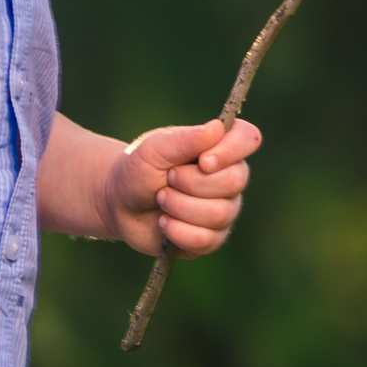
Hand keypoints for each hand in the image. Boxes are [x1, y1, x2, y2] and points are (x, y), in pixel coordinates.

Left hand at [104, 118, 259, 256]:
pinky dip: (177, 231)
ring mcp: (223, 210)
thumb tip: (218, 127)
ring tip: (161, 199)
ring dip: (178, 206)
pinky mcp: (210, 239)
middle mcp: (228, 179)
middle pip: (234, 182)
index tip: (202, 160)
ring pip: (219, 213)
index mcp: (219, 148)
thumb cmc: (138, 170)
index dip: (230, 151)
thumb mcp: (154, 149)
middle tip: (168, 178)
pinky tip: (164, 222)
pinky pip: (206, 239)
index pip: (248, 139)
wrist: (118, 203)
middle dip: (190, 182)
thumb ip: (185, 139)